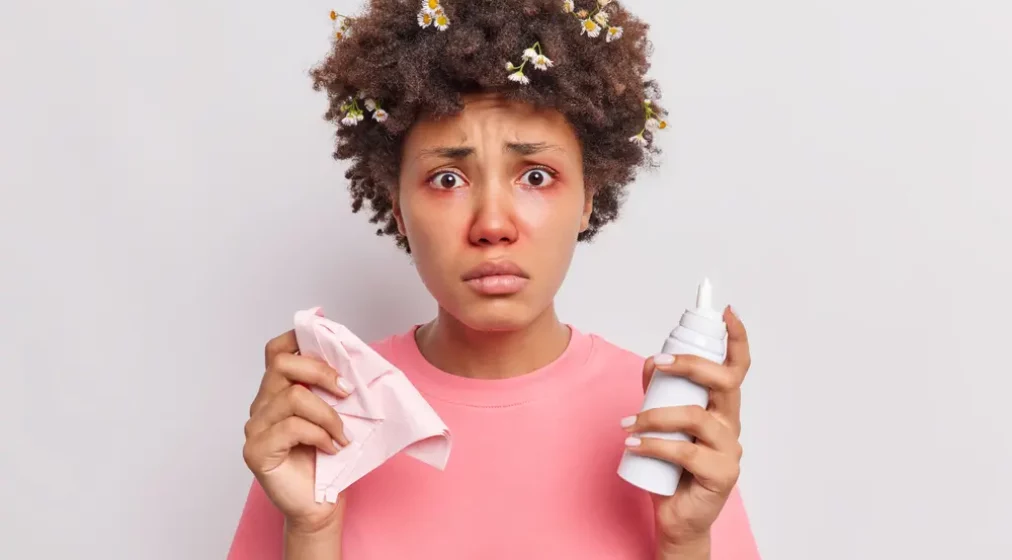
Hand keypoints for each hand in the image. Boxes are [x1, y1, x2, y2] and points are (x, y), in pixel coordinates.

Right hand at [242, 330, 352, 534]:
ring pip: (293, 397)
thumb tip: (353, 357)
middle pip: (282, 364)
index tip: (333, 351)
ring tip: (343, 434)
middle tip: (347, 392)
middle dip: (321, 372)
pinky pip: (291, 427)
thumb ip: (334, 387)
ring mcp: (255, 427)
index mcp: (278, 391)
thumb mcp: (337, 414)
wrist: (320, 503)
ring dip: (328, 414)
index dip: (300, 339)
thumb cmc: (329, 460)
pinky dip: (319, 435)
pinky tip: (331, 448)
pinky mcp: (256, 450)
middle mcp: (261, 405)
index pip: (277, 350)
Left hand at [622, 306, 750, 553]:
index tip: (726, 312)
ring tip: (629, 424)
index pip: (736, 367)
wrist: (677, 516)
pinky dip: (654, 445)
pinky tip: (634, 444)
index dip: (736, 338)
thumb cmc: (672, 468)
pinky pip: (685, 451)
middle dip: (691, 365)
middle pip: (725, 381)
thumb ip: (659, 392)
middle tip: (658, 364)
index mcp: (721, 407)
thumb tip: (650, 361)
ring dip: (656, 415)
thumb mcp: (662, 423)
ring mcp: (729, 449)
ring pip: (696, 417)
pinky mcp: (721, 474)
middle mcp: (731, 424)